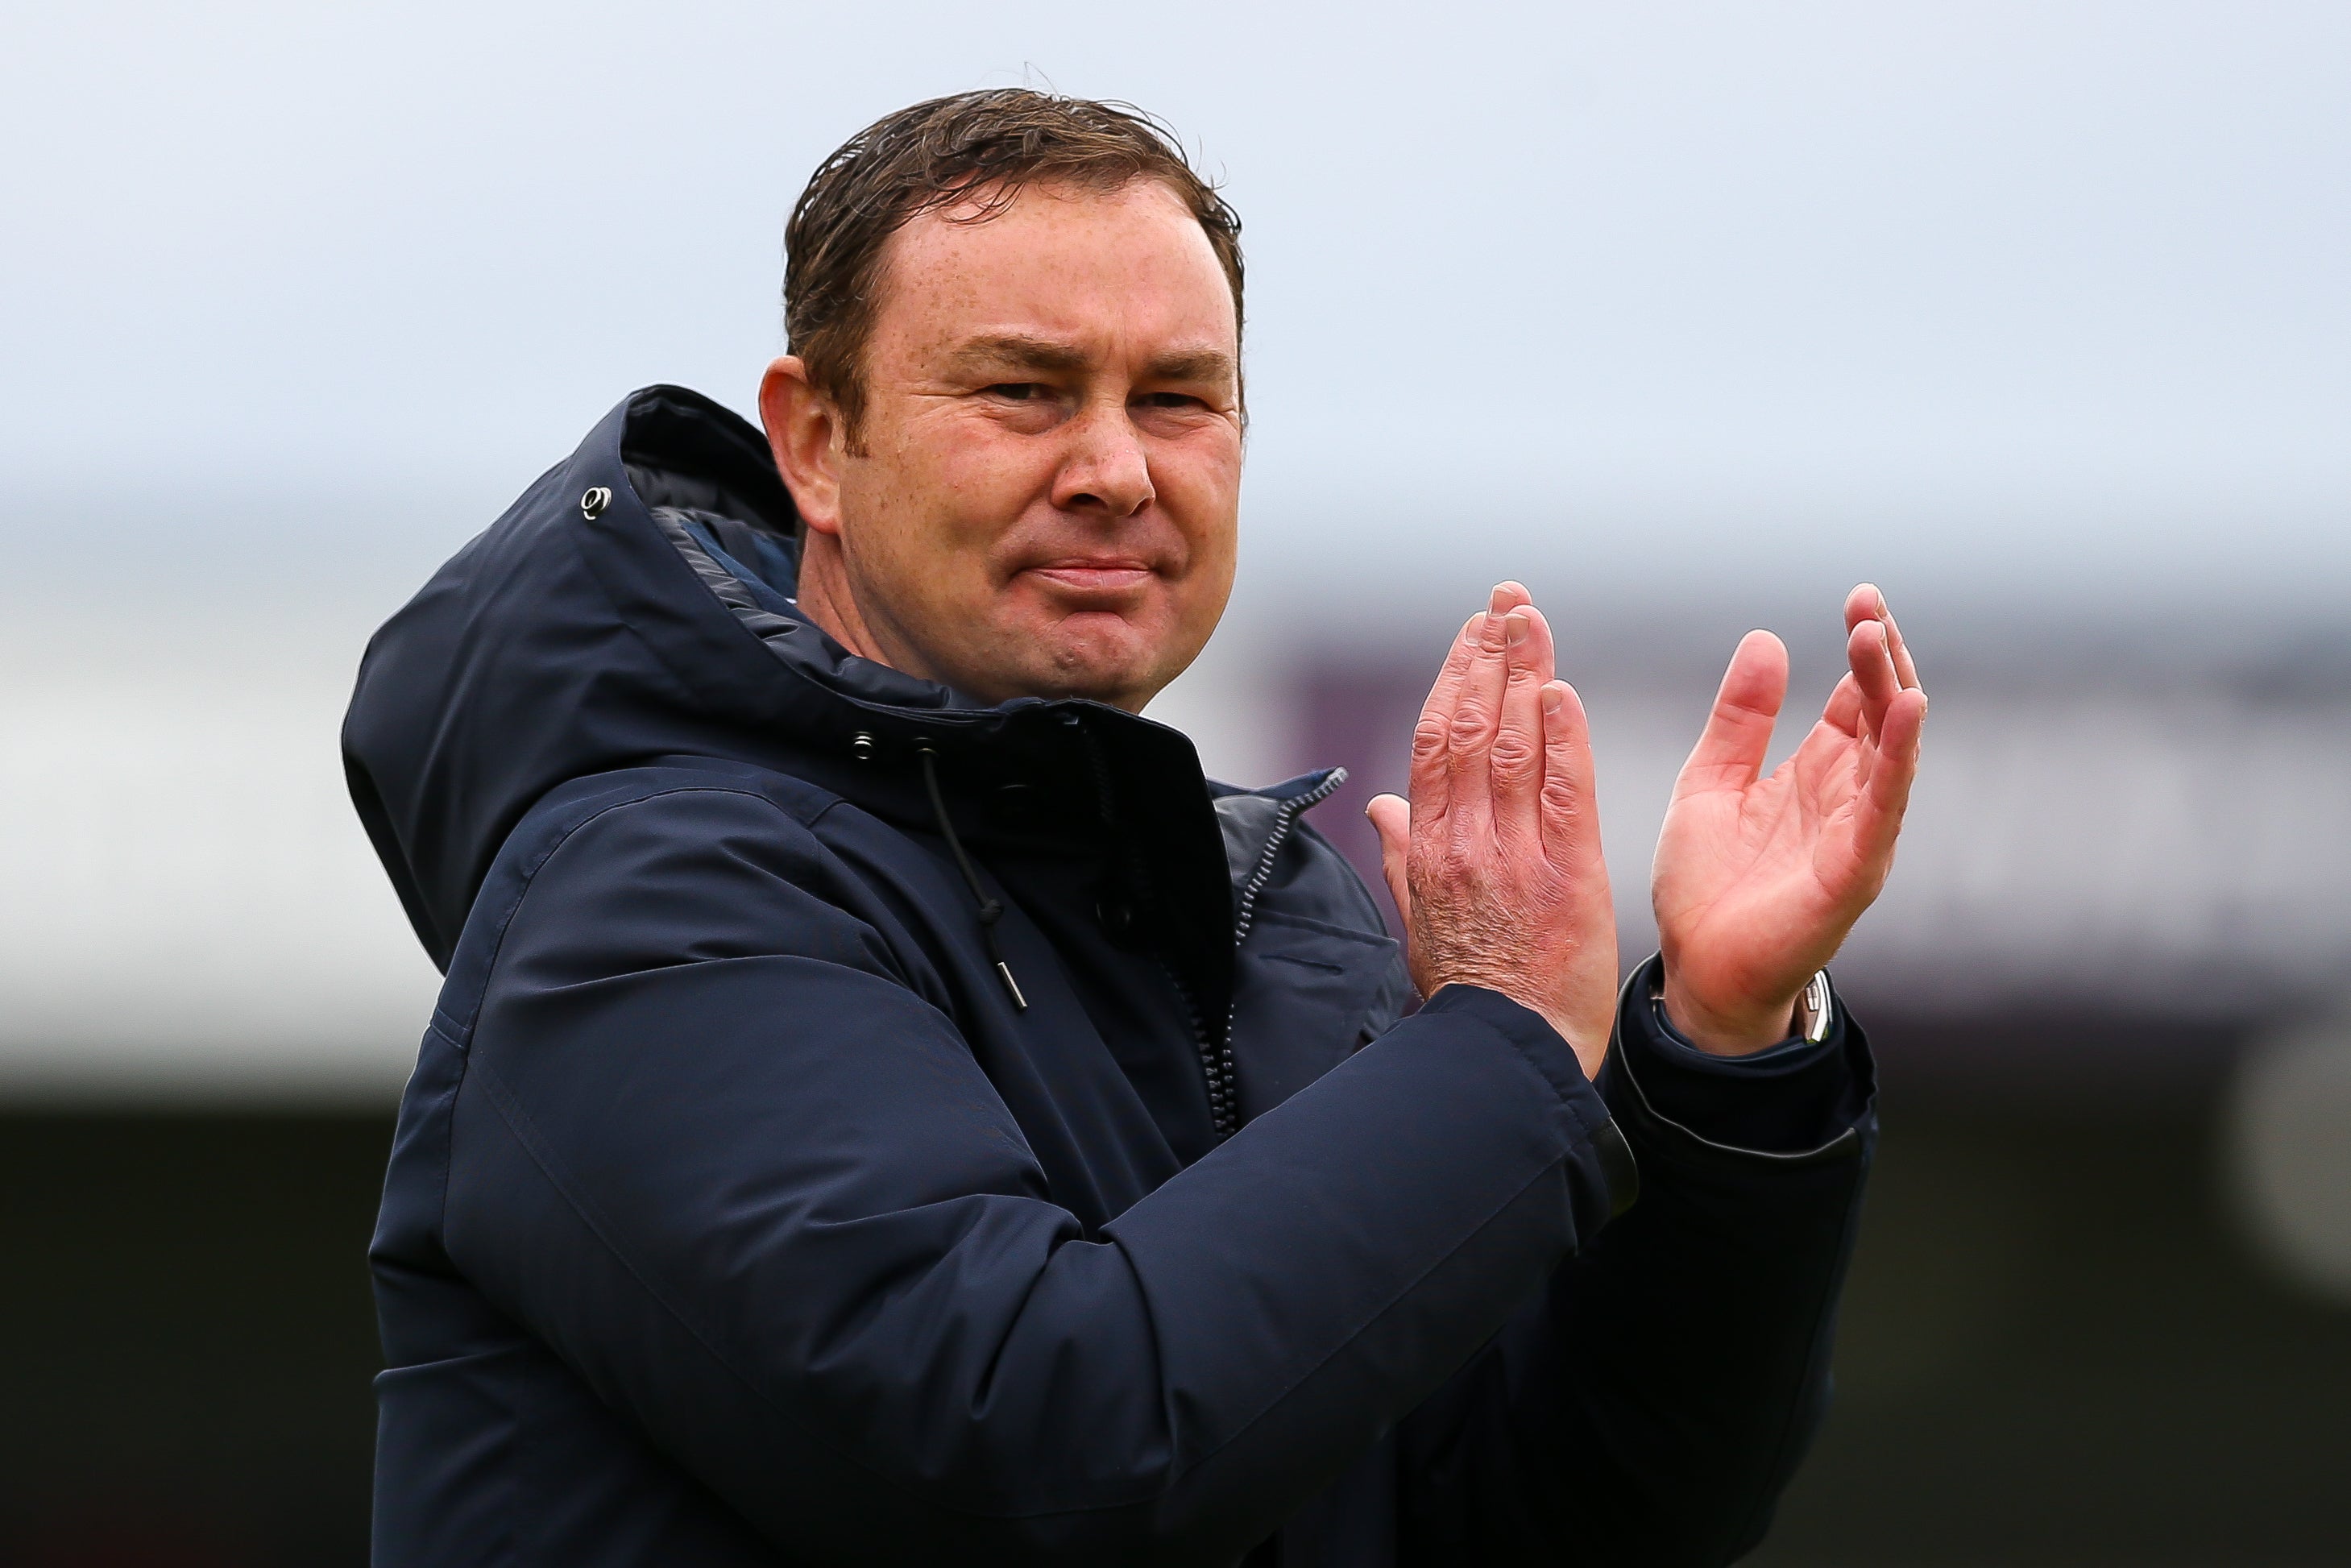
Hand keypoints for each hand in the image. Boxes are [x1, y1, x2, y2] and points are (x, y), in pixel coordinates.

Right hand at [1367, 583, 1617, 1079]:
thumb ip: (1403, 858)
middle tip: (1507, 601)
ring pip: (1511, 746)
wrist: (1509, 1056)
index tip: (1473, 632)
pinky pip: (1562, 794)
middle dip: (1489, 656)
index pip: (1434, 742)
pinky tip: (1562, 692)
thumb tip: (1380, 806)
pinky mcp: (1566, 877)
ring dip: (1524, 674)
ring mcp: (1513, 858)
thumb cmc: (1471, 995)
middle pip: (1470, 727)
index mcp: (1430, 850)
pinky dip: (1562, 739)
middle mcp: (1465, 843)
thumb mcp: (1419, 925)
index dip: (1453, 677)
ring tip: (1533, 619)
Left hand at [1652, 584, 1926, 1053]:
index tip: (1859, 599)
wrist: (1695, 971)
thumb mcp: (1710, 780)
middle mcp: (1847, 798)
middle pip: (1881, 713)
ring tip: (1880, 636)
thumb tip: (1767, 639)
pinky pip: (1884, 805)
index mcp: (1814, 773)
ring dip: (1893, 691)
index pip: (1856, 698)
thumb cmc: (1706, 885)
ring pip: (1891, 751)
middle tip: (1868, 605)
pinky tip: (1905, 711)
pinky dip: (1897, 757)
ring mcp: (1857, 834)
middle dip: (1883, 656)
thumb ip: (1739, 718)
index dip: (1863, 649)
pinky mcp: (1853, 871)